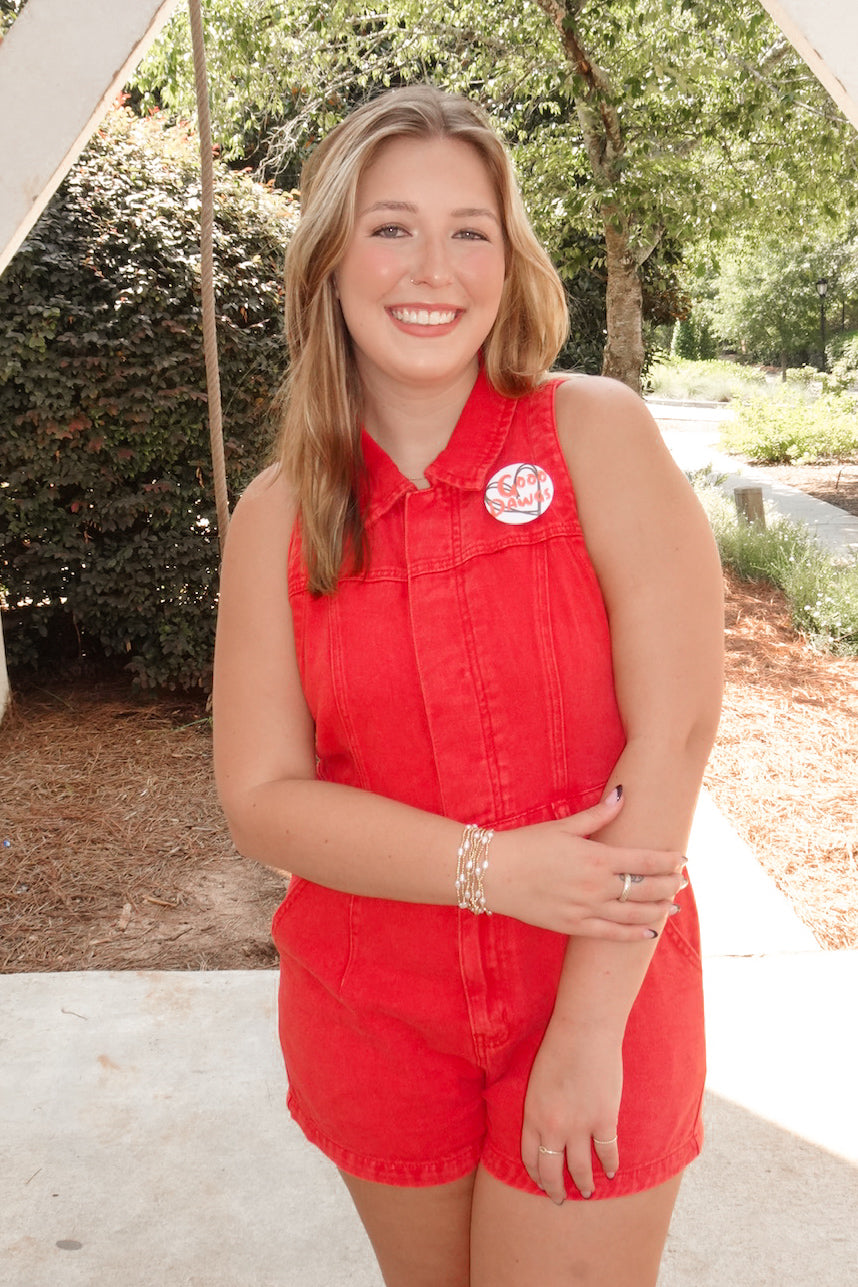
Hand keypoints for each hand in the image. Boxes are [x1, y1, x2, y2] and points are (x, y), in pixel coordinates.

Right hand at [487, 789, 683, 937]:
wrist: (494, 874)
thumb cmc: (527, 845)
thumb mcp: (563, 826)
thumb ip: (598, 815)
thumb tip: (622, 794)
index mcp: (596, 858)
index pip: (645, 861)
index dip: (668, 861)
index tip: (682, 860)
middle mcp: (596, 886)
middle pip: (646, 888)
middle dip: (669, 885)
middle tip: (682, 882)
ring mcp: (586, 909)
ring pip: (634, 913)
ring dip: (658, 909)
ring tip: (673, 906)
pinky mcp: (574, 926)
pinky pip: (612, 934)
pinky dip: (634, 934)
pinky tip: (650, 931)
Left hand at [521, 1024, 622, 1202]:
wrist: (584, 1031)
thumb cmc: (558, 1047)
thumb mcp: (537, 1080)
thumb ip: (540, 1106)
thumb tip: (549, 1126)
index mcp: (532, 1114)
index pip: (530, 1157)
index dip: (536, 1174)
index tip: (542, 1182)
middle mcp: (553, 1127)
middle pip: (552, 1170)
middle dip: (556, 1189)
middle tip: (561, 1199)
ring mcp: (579, 1126)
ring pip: (580, 1169)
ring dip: (584, 1184)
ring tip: (588, 1192)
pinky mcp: (604, 1120)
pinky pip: (607, 1152)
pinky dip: (610, 1165)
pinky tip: (612, 1172)